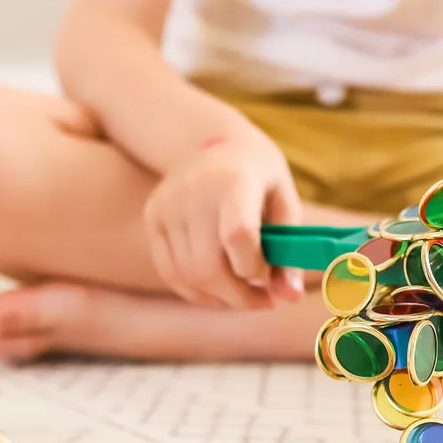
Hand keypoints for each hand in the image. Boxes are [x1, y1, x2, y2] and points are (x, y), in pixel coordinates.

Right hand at [143, 131, 306, 307]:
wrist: (210, 141)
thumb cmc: (258, 176)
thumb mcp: (284, 202)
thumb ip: (289, 251)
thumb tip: (290, 297)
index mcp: (234, 180)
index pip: (238, 235)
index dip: (255, 268)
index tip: (270, 276)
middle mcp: (193, 191)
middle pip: (207, 266)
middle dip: (239, 296)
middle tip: (262, 301)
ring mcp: (167, 205)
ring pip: (188, 275)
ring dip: (220, 298)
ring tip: (243, 293)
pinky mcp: (152, 217)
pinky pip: (170, 272)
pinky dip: (196, 291)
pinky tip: (218, 290)